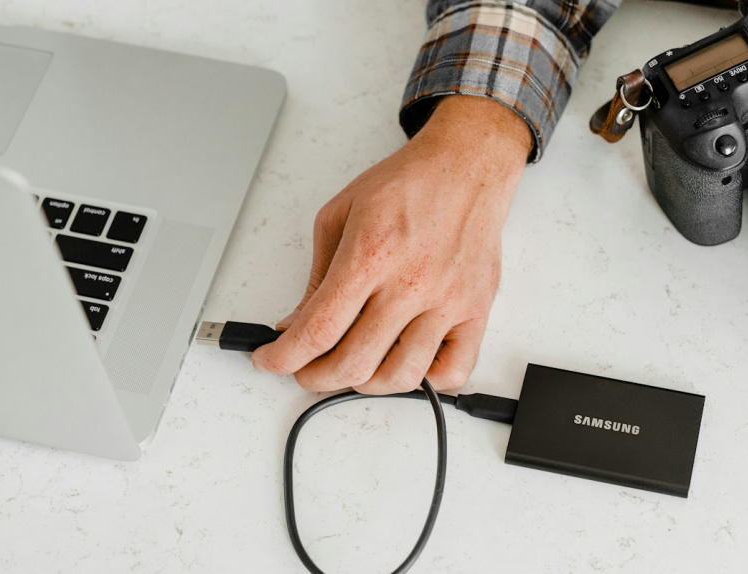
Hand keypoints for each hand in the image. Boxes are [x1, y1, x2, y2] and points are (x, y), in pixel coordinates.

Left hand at [252, 95, 531, 393]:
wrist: (467, 166)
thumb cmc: (409, 184)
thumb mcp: (341, 215)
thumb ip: (318, 275)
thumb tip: (297, 322)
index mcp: (372, 253)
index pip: (318, 329)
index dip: (284, 357)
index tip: (272, 360)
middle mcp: (412, 282)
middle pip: (353, 362)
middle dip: (314, 376)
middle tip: (305, 368)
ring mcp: (448, 301)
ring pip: (400, 377)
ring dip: (363, 384)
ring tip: (351, 369)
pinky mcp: (476, 311)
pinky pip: (454, 371)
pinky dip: (425, 382)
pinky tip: (405, 364)